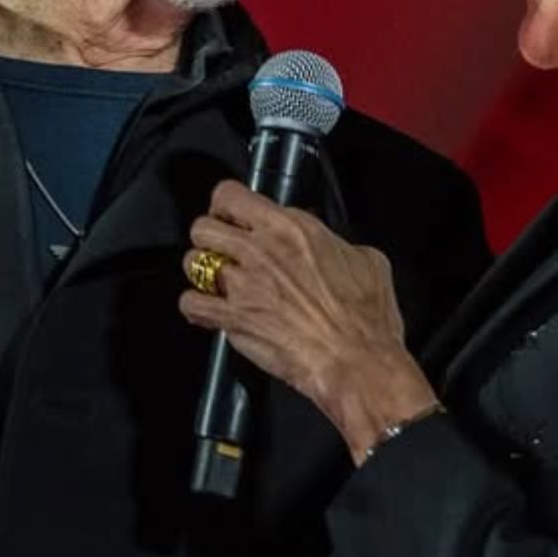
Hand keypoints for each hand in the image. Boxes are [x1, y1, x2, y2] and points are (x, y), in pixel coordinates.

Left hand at [179, 180, 438, 460]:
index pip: (232, 195)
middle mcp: (261, 249)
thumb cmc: (367, 316)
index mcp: (291, 227)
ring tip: (215, 281)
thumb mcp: (365, 259)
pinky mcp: (234, 320)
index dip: (226, 205)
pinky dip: (195, 306)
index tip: (233, 216)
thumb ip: (333, 243)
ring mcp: (244, 284)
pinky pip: (191, 304)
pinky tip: (208, 310)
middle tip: (222, 249)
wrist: (358, 361)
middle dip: (209, 236)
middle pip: (203, 225)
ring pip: (193, 262)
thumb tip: (325, 243)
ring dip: (201, 271)